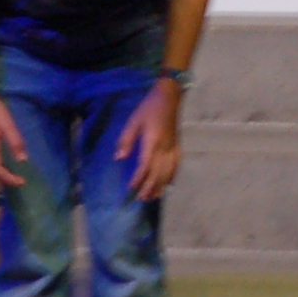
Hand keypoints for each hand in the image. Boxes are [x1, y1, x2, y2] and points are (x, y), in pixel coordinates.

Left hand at [115, 79, 182, 197]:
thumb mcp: (134, 121)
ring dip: (160, 186)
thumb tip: (119, 158)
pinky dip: (172, 177)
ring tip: (153, 197)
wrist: (169, 97)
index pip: (145, 166)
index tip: (130, 188)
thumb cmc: (149, 108)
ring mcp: (173, 148)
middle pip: (158, 173)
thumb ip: (126, 140)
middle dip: (149, 187)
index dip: (138, 179)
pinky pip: (176, 165)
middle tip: (141, 199)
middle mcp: (165, 148)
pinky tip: (168, 184)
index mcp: (153, 141)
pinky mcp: (178, 146)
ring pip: (168, 172)